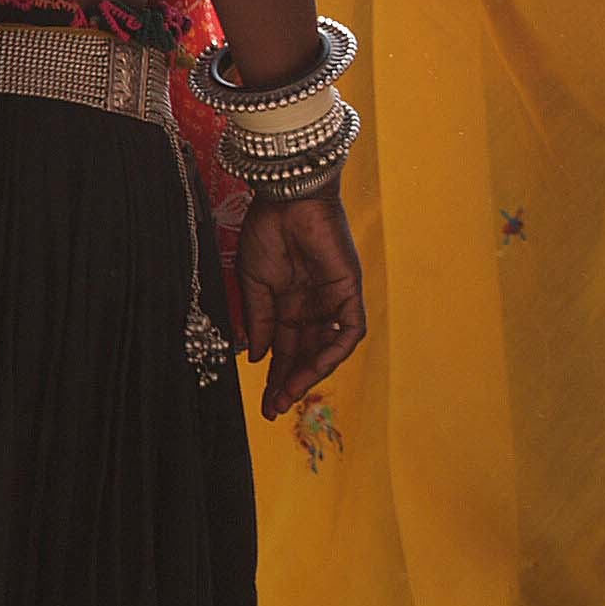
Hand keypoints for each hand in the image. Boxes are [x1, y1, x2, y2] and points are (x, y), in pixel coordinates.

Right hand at [237, 191, 365, 419]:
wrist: (285, 198)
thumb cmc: (266, 232)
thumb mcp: (253, 284)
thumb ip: (259, 322)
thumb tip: (256, 357)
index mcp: (287, 304)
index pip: (285, 350)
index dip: (276, 377)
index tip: (265, 403)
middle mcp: (311, 306)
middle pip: (306, 354)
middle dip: (292, 382)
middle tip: (275, 407)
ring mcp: (332, 299)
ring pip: (329, 348)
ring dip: (312, 373)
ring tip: (291, 393)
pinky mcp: (349, 289)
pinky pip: (351, 329)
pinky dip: (337, 350)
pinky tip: (317, 368)